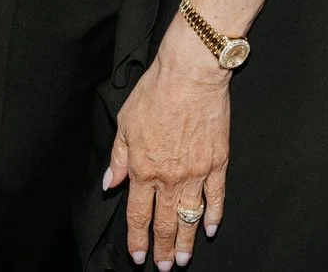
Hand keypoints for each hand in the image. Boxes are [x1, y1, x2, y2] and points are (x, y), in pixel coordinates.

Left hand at [103, 45, 228, 269]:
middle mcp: (169, 177)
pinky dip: (213, 215)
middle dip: (164, 249)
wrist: (190, 74)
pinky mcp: (217, 162)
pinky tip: (210, 227)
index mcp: (143, 168)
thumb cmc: (155, 92)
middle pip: (165, 223)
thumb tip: (110, 183)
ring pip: (190, 217)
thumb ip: (118, 158)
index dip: (137, 238)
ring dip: (187, 240)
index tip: (138, 256)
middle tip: (166, 266)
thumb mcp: (125, 123)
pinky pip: (216, 197)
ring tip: (185, 258)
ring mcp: (196, 172)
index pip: (138, 214)